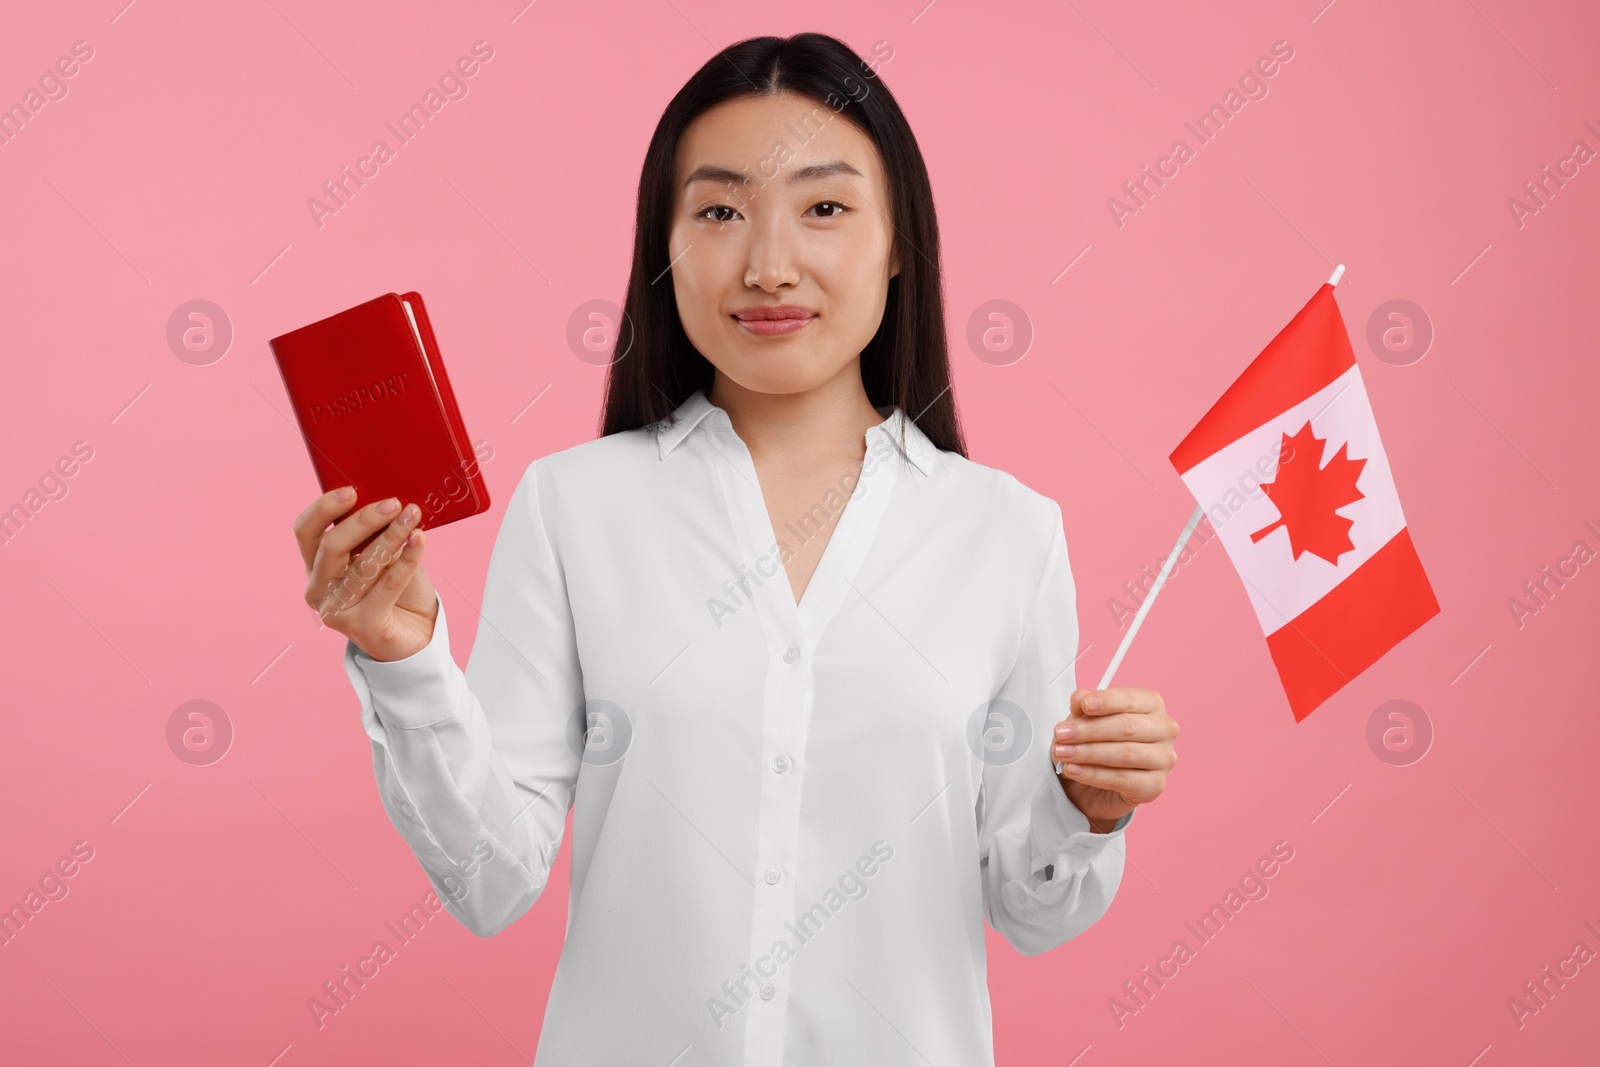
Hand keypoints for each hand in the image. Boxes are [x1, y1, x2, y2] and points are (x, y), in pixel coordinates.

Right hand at [293, 486, 437, 661]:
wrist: (416, 632)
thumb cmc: (394, 588)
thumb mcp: (379, 554)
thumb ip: (372, 533)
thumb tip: (384, 498)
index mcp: (316, 566)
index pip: (306, 531)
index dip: (324, 508)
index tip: (351, 490)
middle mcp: (319, 589)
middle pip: (332, 546)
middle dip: (364, 520)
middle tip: (394, 503)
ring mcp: (338, 611)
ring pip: (363, 565)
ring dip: (392, 536)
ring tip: (413, 516)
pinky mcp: (364, 627)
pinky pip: (388, 585)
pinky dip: (407, 559)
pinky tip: (420, 540)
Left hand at [1052, 687, 1176, 829]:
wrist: (1096, 785)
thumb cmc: (1097, 743)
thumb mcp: (1084, 720)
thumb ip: (1083, 707)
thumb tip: (1079, 699)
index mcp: (1151, 704)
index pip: (1130, 699)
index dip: (1106, 701)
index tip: (1084, 705)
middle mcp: (1163, 730)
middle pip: (1126, 727)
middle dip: (1089, 730)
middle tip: (1062, 734)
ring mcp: (1163, 759)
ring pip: (1124, 754)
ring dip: (1088, 753)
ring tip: (1062, 753)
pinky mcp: (1155, 785)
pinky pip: (1121, 779)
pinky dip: (1093, 774)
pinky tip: (1073, 770)